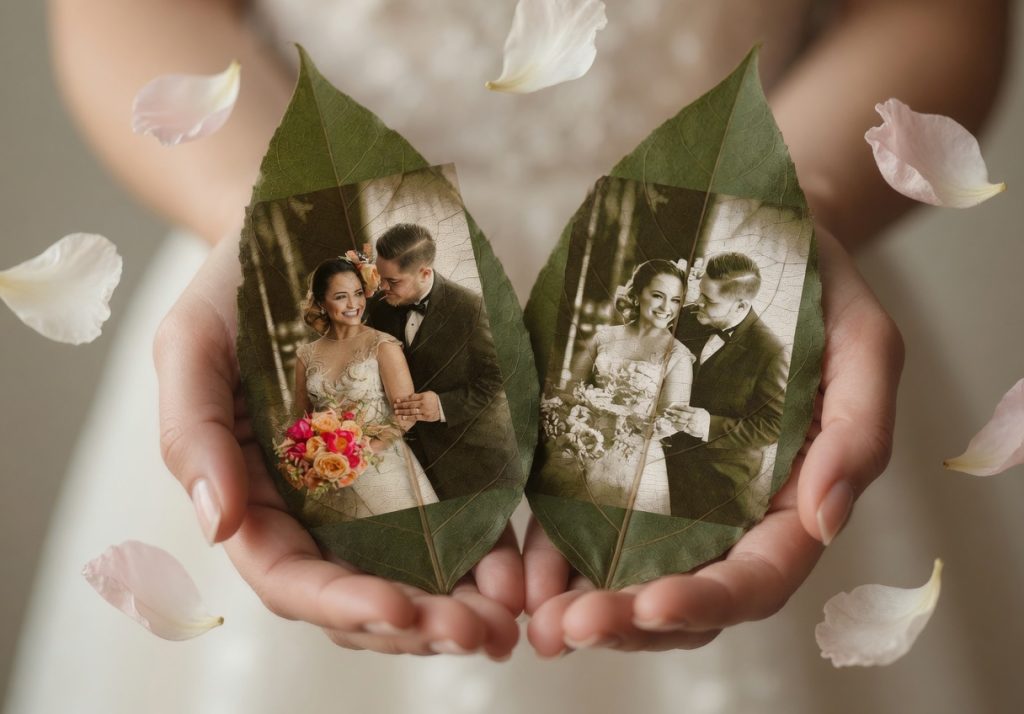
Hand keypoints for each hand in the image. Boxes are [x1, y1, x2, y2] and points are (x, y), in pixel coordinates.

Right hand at [155, 235, 521, 657]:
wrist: (305, 228)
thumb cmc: (236, 286)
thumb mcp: (192, 344)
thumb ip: (191, 433)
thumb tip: (216, 526)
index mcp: (255, 493)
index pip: (290, 576)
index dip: (341, 604)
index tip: (398, 610)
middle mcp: (315, 505)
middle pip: (360, 590)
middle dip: (415, 623)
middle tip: (478, 633)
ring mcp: (373, 487)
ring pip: (413, 573)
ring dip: (459, 607)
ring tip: (509, 620)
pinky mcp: (425, 458)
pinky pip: (459, 519)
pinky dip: (488, 554)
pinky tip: (523, 570)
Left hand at [394, 391, 441, 421]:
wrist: (444, 407)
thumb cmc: (435, 400)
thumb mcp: (428, 394)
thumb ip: (419, 395)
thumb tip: (409, 397)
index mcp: (423, 396)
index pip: (411, 397)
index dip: (403, 399)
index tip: (397, 400)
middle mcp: (423, 403)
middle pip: (410, 404)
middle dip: (401, 405)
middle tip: (394, 406)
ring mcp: (424, 411)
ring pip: (411, 411)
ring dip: (403, 412)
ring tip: (396, 412)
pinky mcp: (425, 417)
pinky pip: (415, 417)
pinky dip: (408, 417)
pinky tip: (403, 417)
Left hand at [523, 228, 903, 654]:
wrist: (753, 235)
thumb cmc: (820, 288)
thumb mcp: (863, 344)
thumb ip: (858, 432)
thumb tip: (825, 521)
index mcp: (792, 496)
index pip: (757, 574)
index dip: (708, 600)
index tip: (653, 606)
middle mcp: (732, 509)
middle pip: (687, 590)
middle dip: (632, 620)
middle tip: (569, 627)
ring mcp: (673, 490)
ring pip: (634, 571)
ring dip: (586, 603)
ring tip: (538, 616)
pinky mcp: (621, 459)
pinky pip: (586, 518)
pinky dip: (557, 553)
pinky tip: (525, 572)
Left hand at [662, 404, 710, 439]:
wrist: (712, 427)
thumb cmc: (705, 418)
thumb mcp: (701, 411)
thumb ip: (692, 409)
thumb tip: (683, 406)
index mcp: (696, 412)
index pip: (685, 408)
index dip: (677, 407)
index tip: (671, 405)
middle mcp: (693, 418)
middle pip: (681, 414)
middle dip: (673, 412)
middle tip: (666, 410)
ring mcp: (692, 424)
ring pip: (680, 421)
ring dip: (673, 419)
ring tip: (667, 417)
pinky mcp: (691, 430)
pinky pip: (682, 428)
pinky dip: (677, 426)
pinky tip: (672, 424)